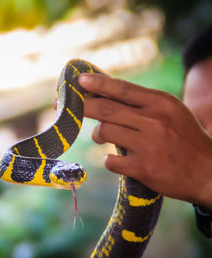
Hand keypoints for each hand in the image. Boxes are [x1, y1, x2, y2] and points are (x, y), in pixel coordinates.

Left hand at [55, 73, 211, 209]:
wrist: (208, 173)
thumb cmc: (185, 138)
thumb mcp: (171, 112)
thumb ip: (142, 104)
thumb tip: (105, 94)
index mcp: (161, 103)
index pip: (123, 89)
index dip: (98, 84)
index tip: (79, 81)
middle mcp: (155, 121)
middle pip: (107, 109)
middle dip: (82, 107)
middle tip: (64, 106)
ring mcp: (149, 145)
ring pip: (105, 132)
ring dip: (98, 134)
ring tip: (102, 136)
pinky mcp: (144, 168)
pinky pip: (111, 161)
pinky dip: (109, 160)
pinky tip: (117, 161)